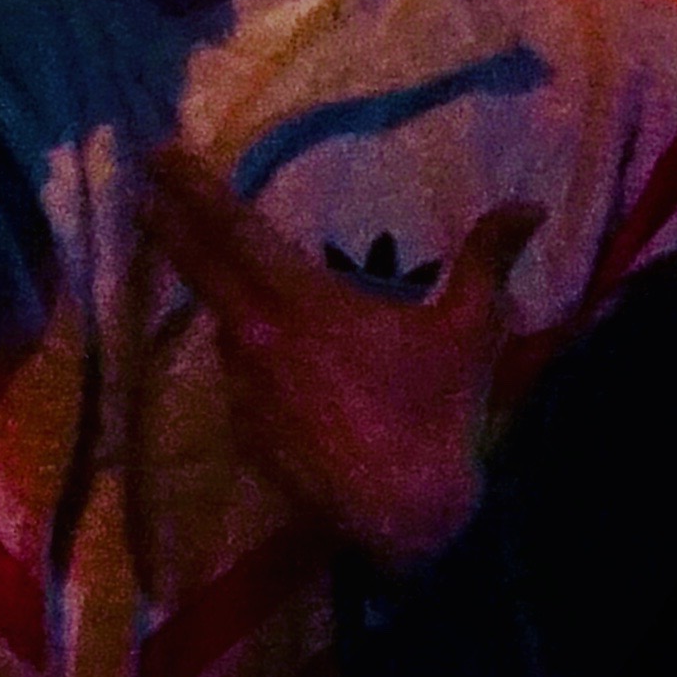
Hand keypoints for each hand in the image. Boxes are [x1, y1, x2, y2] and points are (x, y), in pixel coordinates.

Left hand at [144, 146, 542, 567]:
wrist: (403, 522)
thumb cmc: (435, 417)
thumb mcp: (470, 330)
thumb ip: (488, 258)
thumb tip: (530, 205)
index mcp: (301, 302)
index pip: (232, 230)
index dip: (193, 187)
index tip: (158, 154)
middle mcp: (257, 339)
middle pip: (202, 267)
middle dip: (172, 221)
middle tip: (145, 186)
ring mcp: (244, 390)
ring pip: (225, 326)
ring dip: (217, 295)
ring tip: (213, 266)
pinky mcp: (245, 433)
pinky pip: (242, 378)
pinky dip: (249, 356)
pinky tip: (270, 357)